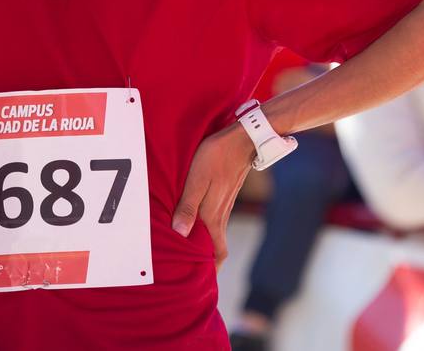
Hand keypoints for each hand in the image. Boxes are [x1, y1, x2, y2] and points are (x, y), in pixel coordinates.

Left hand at [172, 122, 254, 270]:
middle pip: (216, 248)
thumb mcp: (196, 180)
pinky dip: (207, 230)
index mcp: (214, 216)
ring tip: (189, 254)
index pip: (217, 254)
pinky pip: (216, 220)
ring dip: (205, 246)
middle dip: (207, 263)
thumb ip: (187, 206)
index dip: (211, 271)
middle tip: (193, 274)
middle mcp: (221, 215)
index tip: (202, 284)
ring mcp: (225, 204)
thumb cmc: (216, 156)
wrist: (244, 138)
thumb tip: (179, 234)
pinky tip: (196, 225)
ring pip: (216, 234)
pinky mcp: (224, 194)